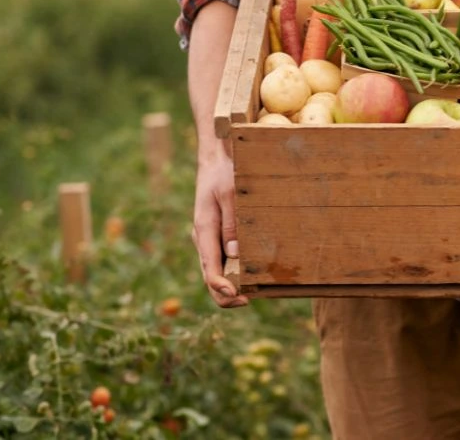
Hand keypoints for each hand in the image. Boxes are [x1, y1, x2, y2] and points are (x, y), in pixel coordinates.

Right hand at [191, 152, 248, 307]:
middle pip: (210, 277)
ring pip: (216, 271)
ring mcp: (209, 239)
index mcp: (204, 231)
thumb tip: (235, 255)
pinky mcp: (217, 235)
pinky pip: (222, 259)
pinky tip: (251, 274)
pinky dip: (233, 272)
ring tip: (255, 292)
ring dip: (232, 285)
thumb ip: (232, 225)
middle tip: (250, 300)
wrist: (216, 158)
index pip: (209, 269)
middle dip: (227, 294)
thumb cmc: (224, 173)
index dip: (223, 289)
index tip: (240, 297)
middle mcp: (204, 239)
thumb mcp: (230, 195)